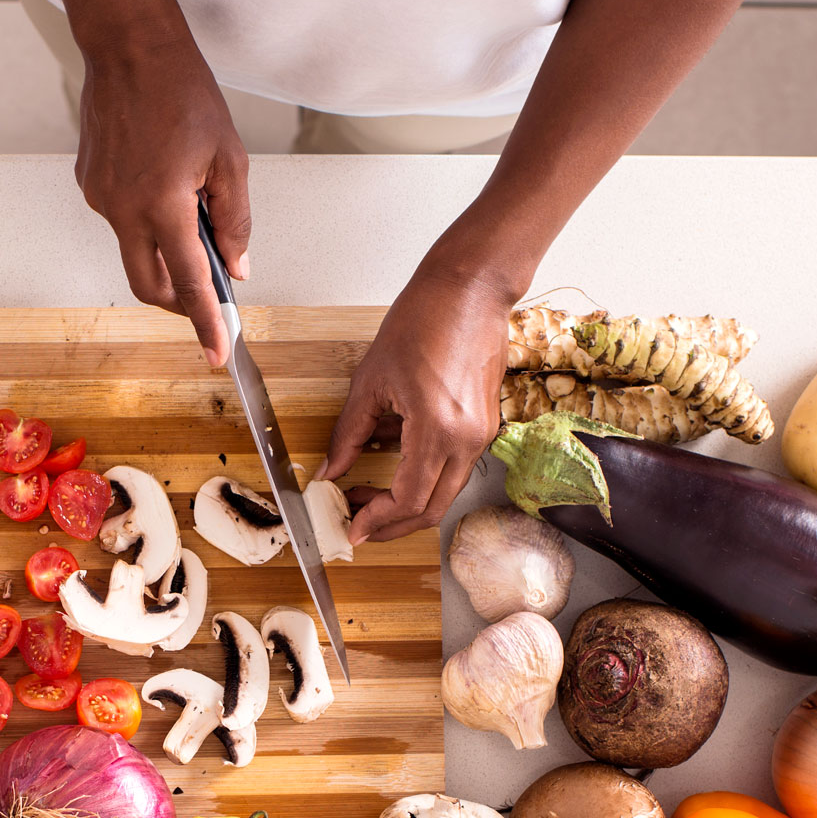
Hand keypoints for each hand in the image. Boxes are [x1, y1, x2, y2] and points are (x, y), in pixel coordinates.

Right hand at [72, 27, 248, 366]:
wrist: (130, 51)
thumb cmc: (181, 92)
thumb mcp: (229, 159)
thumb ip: (235, 221)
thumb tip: (237, 267)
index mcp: (162, 204)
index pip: (188, 282)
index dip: (205, 323)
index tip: (216, 353)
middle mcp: (123, 208)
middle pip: (149, 284)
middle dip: (178, 300)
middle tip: (207, 295)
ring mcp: (101, 198)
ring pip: (134, 251)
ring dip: (163, 249)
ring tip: (189, 208)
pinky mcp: (90, 185)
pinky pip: (121, 219)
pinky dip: (146, 218)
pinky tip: (162, 183)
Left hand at [318, 269, 512, 543]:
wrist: (470, 290)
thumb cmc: (424, 320)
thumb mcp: (371, 380)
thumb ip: (349, 433)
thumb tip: (332, 471)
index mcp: (438, 428)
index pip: (408, 499)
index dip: (377, 521)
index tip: (352, 527)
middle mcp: (467, 440)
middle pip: (431, 509)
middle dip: (392, 524)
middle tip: (358, 521)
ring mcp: (481, 435)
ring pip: (444, 493)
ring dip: (408, 503)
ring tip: (370, 495)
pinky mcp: (484, 427)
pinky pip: (453, 468)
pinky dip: (423, 477)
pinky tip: (392, 461)